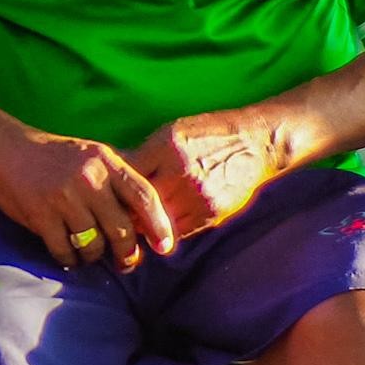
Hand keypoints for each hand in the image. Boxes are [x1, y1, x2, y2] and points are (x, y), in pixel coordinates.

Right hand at [0, 124, 174, 269]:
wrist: (5, 149)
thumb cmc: (54, 157)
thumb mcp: (91, 155)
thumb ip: (118, 179)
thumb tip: (149, 216)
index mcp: (105, 162)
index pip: (144, 196)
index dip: (159, 225)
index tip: (165, 247)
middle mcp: (88, 179)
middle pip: (122, 228)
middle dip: (127, 253)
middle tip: (127, 262)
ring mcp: (64, 197)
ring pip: (93, 244)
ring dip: (94, 256)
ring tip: (89, 254)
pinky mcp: (41, 215)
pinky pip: (65, 251)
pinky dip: (69, 259)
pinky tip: (68, 254)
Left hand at [129, 112, 278, 239]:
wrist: (256, 143)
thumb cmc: (208, 134)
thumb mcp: (172, 132)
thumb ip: (145, 155)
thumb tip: (114, 175)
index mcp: (167, 147)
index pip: (127, 176)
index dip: (114, 188)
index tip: (108, 196)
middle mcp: (181, 172)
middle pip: (138, 203)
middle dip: (125, 210)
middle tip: (116, 216)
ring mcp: (197, 196)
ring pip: (156, 223)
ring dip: (144, 226)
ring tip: (137, 223)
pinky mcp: (211, 213)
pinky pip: (178, 231)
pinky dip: (167, 230)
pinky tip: (161, 225)